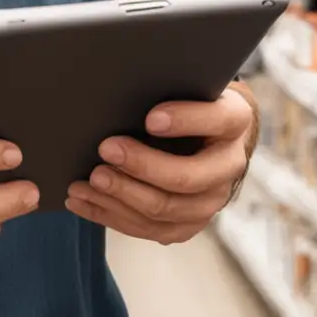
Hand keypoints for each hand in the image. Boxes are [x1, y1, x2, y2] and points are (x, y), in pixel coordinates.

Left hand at [64, 85, 257, 244]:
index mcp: (234, 121)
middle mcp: (229, 165)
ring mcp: (211, 201)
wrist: (208, 138)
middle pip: (185, 177)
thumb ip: (168, 89)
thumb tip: (120, 92)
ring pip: (164, 209)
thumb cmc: (187, 104)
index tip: (150, 118)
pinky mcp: (188, 224)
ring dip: (120, 195)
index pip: (216, 120)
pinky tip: (82, 200)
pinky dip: (109, 214)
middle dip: (141, 166)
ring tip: (87, 180)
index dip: (185, 120)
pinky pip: (148, 229)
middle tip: (105, 149)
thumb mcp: (188, 87)